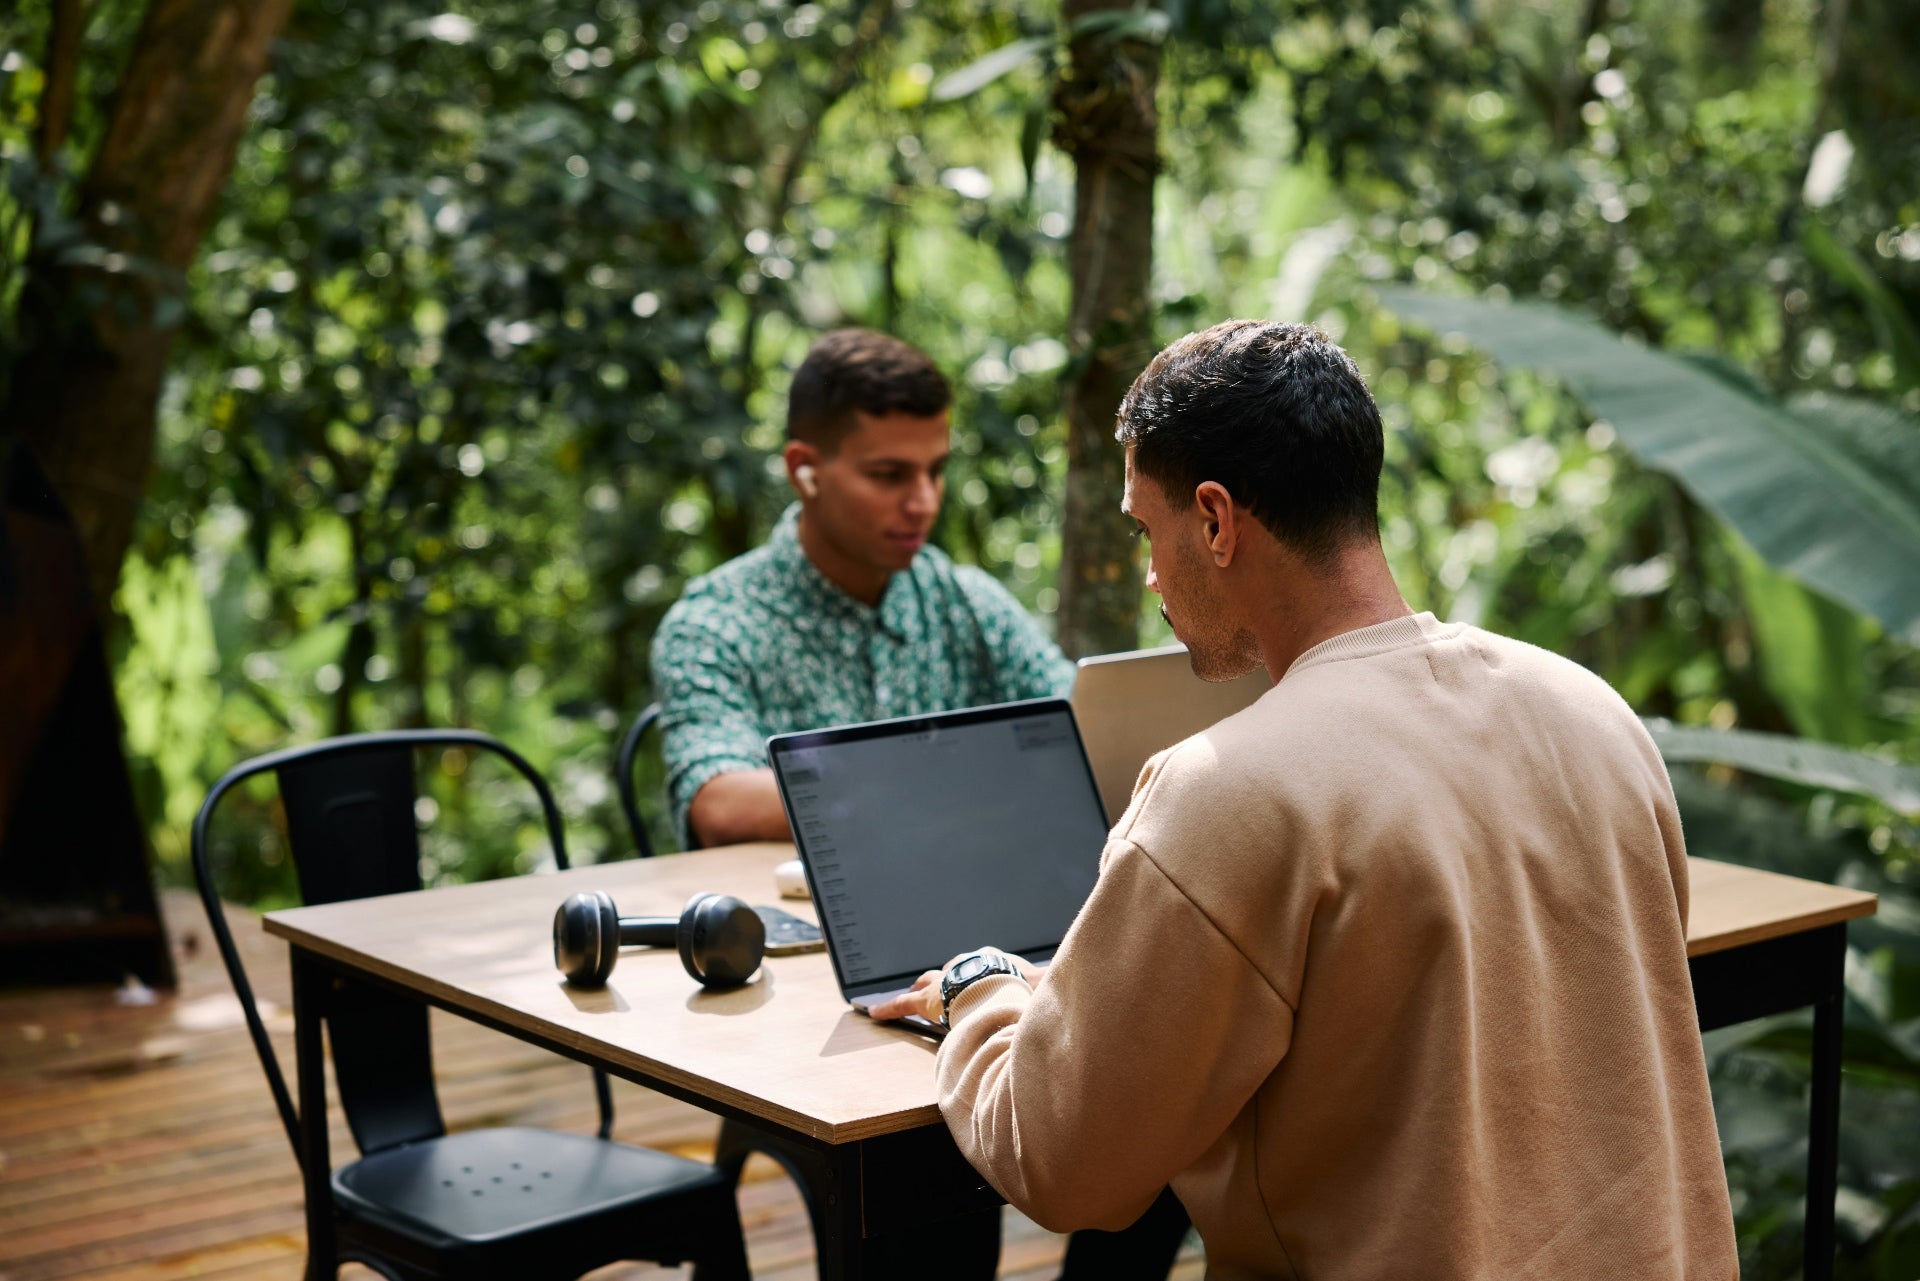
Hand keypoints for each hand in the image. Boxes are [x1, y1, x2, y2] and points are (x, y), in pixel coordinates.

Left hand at [866, 947, 1037, 1024]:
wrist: (1003, 990)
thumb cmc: (1026, 992)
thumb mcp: (1039, 992)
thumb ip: (1040, 1003)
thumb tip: (1055, 1018)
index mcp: (992, 961)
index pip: (979, 968)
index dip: (974, 978)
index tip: (973, 985)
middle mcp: (966, 963)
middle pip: (949, 971)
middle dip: (943, 978)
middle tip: (936, 987)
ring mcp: (946, 979)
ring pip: (927, 983)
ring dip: (920, 990)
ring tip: (911, 995)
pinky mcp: (928, 999)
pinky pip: (904, 1003)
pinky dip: (891, 1008)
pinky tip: (875, 1013)